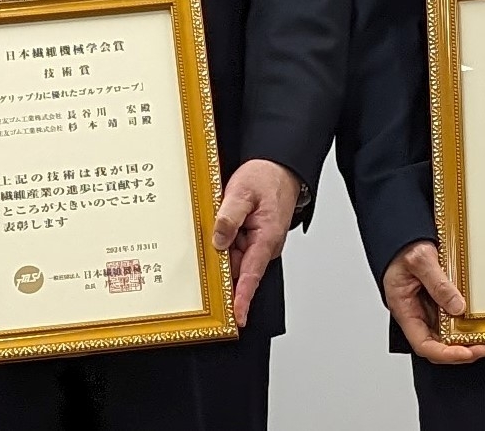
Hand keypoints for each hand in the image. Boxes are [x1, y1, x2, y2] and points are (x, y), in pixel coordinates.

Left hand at [211, 159, 299, 326]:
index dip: (243, 298)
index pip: (252, 275)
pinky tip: (220, 226)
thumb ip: (229, 218)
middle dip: (220, 265)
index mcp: (267, 238)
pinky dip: (225, 241)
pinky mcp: (251, 239)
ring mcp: (257, 243)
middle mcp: (264, 246)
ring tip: (219, 220)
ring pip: (233, 257)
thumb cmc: (266, 178)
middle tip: (205, 254)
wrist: (279, 167)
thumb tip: (218, 242)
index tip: (237, 317)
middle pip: (237, 268)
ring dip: (222, 248)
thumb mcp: (242, 192)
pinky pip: (234, 247)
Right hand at [382, 241, 484, 364]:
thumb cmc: (402, 246)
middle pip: (440, 344)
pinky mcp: (440, 300)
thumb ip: (438, 284)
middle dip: (465, 351)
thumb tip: (457, 307)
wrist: (405, 231)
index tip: (466, 352)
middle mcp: (418, 313)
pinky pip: (455, 319)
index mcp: (405, 309)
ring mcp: (430, 308)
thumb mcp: (419, 260)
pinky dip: (470, 326)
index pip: (423, 344)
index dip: (445, 354)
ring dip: (472, 341)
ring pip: (450, 335)